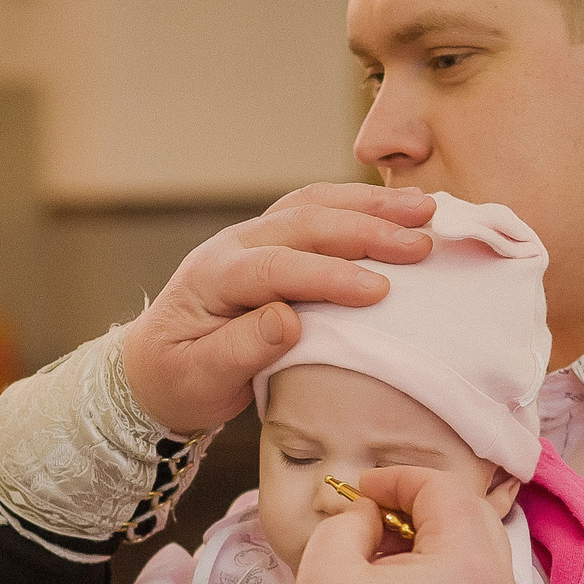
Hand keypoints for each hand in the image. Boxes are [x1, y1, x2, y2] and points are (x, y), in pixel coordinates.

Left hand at [120, 183, 433, 434]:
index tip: (378, 291)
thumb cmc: (180, 379)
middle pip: (304, 222)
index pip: (276, 267)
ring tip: (427, 209)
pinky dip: (363, 204)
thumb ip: (239, 350)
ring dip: (372, 205)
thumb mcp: (199, 379)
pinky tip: (402, 208)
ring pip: (316, 204)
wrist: (156, 366)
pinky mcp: (276, 239)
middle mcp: (235, 243)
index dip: (328, 276)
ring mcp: (256, 235)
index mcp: (213, 276)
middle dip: (366, 229)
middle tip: (420, 244)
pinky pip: (321, 209)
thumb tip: (287, 320)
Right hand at [292, 466, 521, 583]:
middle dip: (422, 510)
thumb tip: (371, 518)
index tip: (360, 491)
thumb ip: (347, 524)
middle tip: (374, 522)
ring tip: (385, 570)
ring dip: (437, 551)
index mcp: (471, 563)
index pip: (445, 491)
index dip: (398, 479)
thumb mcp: (326, 573)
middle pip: (472, 522)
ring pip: (480, 566)